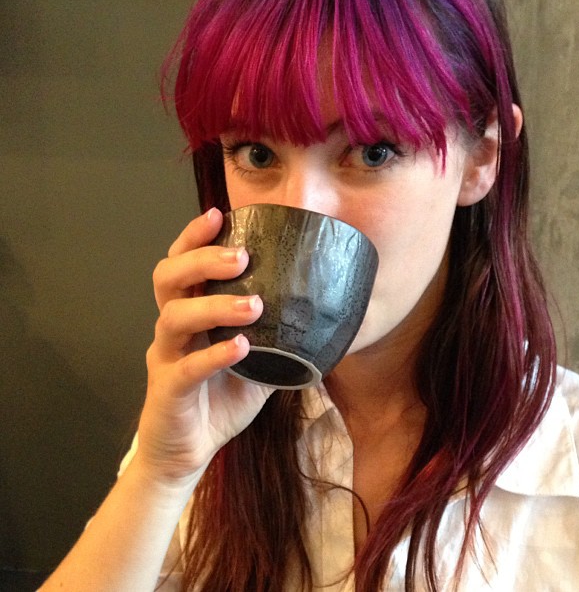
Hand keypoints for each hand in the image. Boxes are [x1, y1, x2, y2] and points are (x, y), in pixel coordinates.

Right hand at [137, 207, 272, 486]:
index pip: (182, 264)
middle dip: (202, 260)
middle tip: (242, 256)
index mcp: (190, 314)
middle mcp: (172, 329)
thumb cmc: (221, 400)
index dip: (194, 237)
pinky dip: (214, 355)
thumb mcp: (257, 363)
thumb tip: (324, 319)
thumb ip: (279, 339)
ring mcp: (165, 358)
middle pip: (167, 278)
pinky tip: (241, 347)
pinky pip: (186, 368)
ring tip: (254, 305)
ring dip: (215, 306)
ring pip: (173, 318)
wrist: (188, 452)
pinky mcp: (168, 391)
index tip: (221, 215)